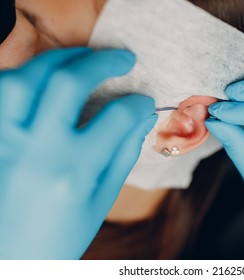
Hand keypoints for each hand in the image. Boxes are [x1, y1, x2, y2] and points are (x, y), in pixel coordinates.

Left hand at [0, 48, 156, 258]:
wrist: (9, 260)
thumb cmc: (59, 236)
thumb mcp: (101, 200)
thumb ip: (123, 154)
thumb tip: (142, 117)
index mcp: (73, 173)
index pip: (116, 118)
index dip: (137, 103)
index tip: (143, 100)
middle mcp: (36, 152)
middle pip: (69, 83)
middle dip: (103, 62)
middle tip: (124, 58)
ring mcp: (5, 143)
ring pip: (24, 79)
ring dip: (59, 61)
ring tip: (82, 59)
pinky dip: (22, 77)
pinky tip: (43, 78)